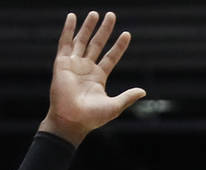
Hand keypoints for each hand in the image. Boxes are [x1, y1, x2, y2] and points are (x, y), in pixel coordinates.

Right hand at [39, 11, 145, 144]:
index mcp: (98, 78)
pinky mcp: (62, 64)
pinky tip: (72, 17)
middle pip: (97, 44)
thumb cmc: (92, 118)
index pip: (111, 57)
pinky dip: (68, 29)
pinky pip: (64, 43)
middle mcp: (86, 69)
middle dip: (104, 30)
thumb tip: (143, 91)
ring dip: (88, 27)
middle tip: (111, 15)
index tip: (127, 34)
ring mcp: (74, 65)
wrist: (72, 121)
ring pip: (82, 41)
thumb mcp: (114, 106)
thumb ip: (128, 97)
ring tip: (95, 13)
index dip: (119, 46)